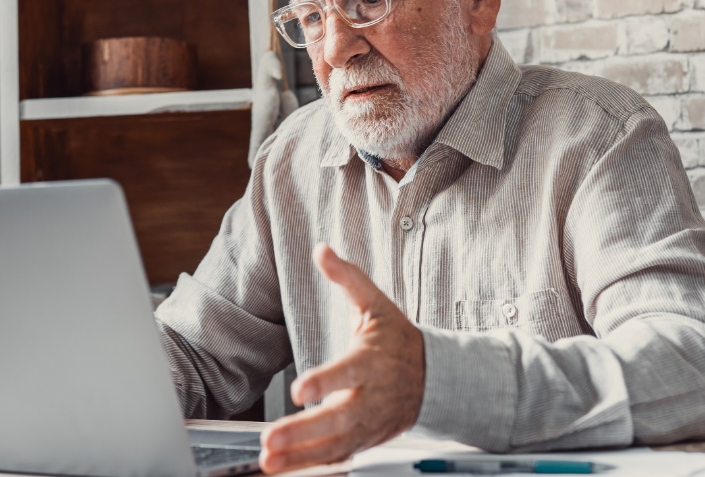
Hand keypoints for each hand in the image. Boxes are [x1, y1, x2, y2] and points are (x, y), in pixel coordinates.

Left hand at [259, 243, 424, 473]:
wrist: (435, 378)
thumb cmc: (398, 340)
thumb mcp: (376, 304)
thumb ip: (347, 278)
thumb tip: (322, 249)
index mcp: (371, 361)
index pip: (348, 373)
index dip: (325, 383)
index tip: (300, 391)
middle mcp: (371, 396)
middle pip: (339, 419)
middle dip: (303, 432)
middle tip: (271, 439)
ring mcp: (370, 423)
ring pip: (336, 445)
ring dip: (301, 456)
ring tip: (269, 461)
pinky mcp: (367, 440)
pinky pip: (338, 457)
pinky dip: (312, 466)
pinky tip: (284, 468)